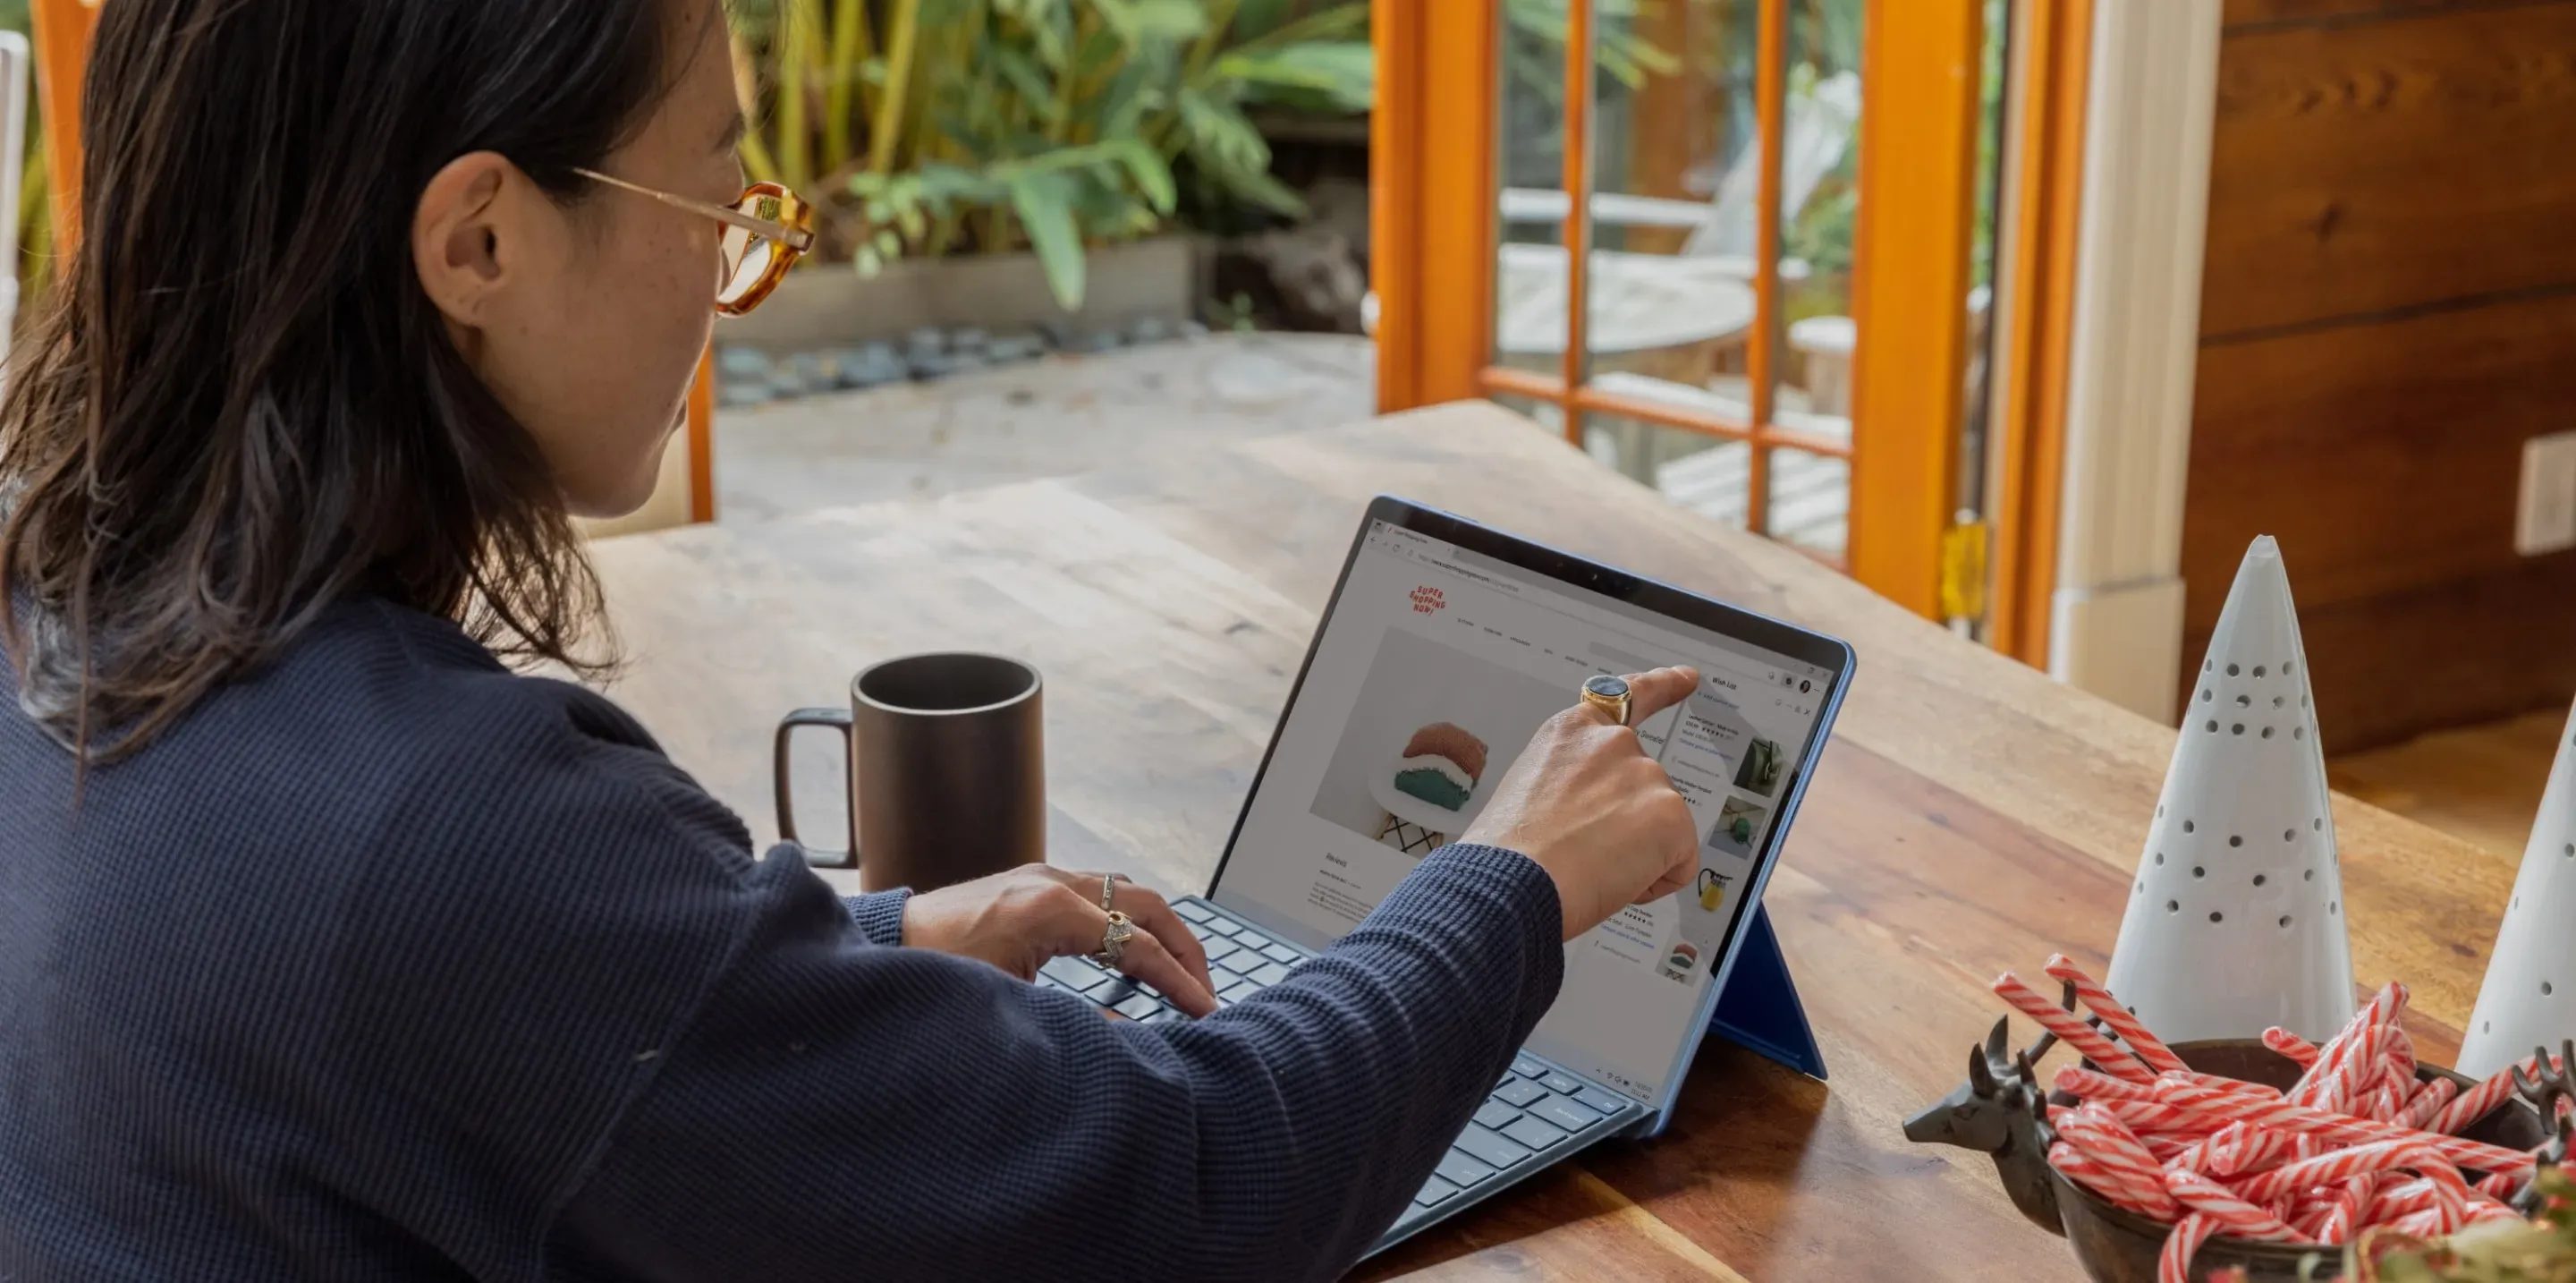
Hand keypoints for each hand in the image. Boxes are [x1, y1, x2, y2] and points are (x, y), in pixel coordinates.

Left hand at [901, 866, 1218, 1016]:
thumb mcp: (1012, 1006)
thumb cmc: (935, 974)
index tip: (1205, 1010)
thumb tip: (1129, 1032)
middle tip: (1206, 989)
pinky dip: (1130, 919)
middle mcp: (1054, 881)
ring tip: (1181, 971)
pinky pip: (1102, 892)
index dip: (1179, 982)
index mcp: (1051, 909)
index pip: (1139, 945)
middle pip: (1148, 905)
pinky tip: (1133, 951)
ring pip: (1128, 892)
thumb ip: (1078, 1018)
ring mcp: (1044, 874)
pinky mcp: (1033, 881)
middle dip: (1185, 948)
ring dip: (1161, 930)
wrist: (886, 945)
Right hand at [1460, 666, 1703, 939]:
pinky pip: (1679, 864)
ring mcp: (1645, 775)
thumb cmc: (1505, 852)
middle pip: (1646, 790)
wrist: (1510, 881)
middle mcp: (1614, 743)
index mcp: (1572, 732)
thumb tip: (1592, 821)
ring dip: (1634, 858)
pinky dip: (1653, 884)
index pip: (1628, 696)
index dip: (1664, 686)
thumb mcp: (1530, 791)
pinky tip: (1613, 881)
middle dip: (1628, 827)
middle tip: (1581, 853)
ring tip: (1585, 867)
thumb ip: (1573, 784)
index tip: (1687, 677)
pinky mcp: (1670, 814)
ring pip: (1661, 832)